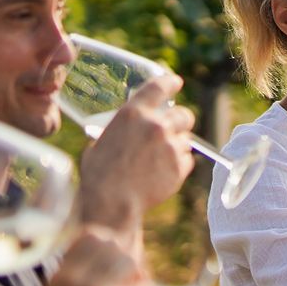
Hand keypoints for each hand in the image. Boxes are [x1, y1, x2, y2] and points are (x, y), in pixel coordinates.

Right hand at [78, 74, 194, 229]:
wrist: (111, 203)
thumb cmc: (99, 175)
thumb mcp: (102, 141)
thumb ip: (122, 130)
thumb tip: (129, 131)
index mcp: (133, 113)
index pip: (159, 87)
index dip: (170, 82)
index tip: (176, 82)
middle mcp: (156, 125)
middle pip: (183, 114)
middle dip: (180, 121)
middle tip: (174, 128)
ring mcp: (170, 146)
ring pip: (187, 139)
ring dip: (178, 145)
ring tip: (161, 158)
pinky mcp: (179, 167)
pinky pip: (187, 161)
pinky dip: (178, 165)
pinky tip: (162, 174)